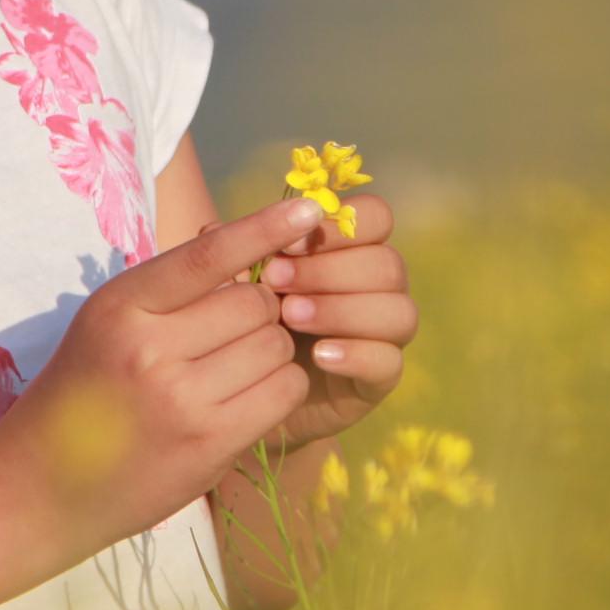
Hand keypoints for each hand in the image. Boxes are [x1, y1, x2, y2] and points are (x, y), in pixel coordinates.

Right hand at [0, 193, 324, 554]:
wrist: (40, 487)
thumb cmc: (81, 394)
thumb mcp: (107, 324)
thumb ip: (168, 287)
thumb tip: (241, 235)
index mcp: (120, 306)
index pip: (207, 255)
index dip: (264, 228)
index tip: (309, 208)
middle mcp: (148, 347)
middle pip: (254, 303)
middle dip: (260, 312)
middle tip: (233, 335)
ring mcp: (180, 399)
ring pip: (274, 346)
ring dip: (271, 352)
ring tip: (234, 370)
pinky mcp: (209, 444)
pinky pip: (283, 391)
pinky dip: (280, 388)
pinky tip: (250, 397)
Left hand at [257, 189, 413, 462]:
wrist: (253, 392)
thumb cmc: (253, 320)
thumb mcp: (242, 284)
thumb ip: (236, 255)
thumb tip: (211, 230)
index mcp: (356, 250)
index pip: (377, 217)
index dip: (339, 226)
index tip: (286, 242)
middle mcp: (381, 287)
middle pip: (387, 264)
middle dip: (329, 270)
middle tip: (274, 281)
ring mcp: (387, 333)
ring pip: (398, 311)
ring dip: (342, 309)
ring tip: (290, 316)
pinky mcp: (381, 378)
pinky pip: (388, 361)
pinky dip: (356, 353)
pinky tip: (318, 355)